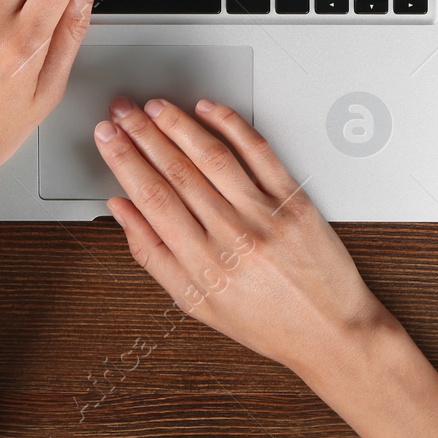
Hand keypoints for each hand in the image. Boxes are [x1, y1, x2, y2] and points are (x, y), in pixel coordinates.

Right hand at [94, 96, 393, 374]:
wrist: (330, 331)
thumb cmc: (266, 321)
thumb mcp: (196, 302)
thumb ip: (152, 254)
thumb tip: (122, 209)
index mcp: (204, 266)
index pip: (152, 198)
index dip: (123, 160)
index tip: (107, 137)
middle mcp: (233, 237)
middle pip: (176, 172)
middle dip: (142, 134)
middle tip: (121, 111)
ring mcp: (265, 215)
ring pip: (212, 156)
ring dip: (178, 124)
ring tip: (154, 106)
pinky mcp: (293, 200)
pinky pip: (258, 152)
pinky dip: (230, 125)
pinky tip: (207, 109)